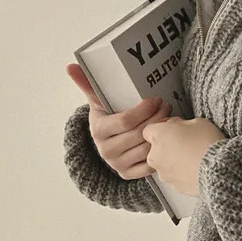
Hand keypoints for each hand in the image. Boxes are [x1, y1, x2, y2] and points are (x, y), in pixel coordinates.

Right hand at [65, 63, 171, 178]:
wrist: (107, 143)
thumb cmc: (107, 118)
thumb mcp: (98, 102)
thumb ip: (87, 84)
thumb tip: (71, 66)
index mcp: (98, 131)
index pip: (125, 121)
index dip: (144, 110)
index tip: (156, 99)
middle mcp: (106, 150)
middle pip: (138, 134)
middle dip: (157, 118)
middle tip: (167, 106)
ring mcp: (117, 164)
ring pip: (146, 149)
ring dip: (162, 134)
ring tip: (170, 119)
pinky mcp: (128, 174)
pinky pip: (149, 166)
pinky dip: (160, 153)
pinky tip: (166, 140)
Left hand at [142, 116, 226, 196]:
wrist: (218, 169)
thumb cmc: (209, 144)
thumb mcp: (198, 122)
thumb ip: (182, 124)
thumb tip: (180, 127)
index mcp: (158, 136)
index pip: (149, 130)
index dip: (162, 128)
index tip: (172, 127)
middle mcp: (155, 155)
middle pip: (155, 148)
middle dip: (168, 145)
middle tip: (186, 141)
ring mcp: (164, 173)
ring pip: (165, 164)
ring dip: (175, 160)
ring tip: (194, 156)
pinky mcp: (174, 186)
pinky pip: (175, 177)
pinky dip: (182, 173)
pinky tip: (196, 167)